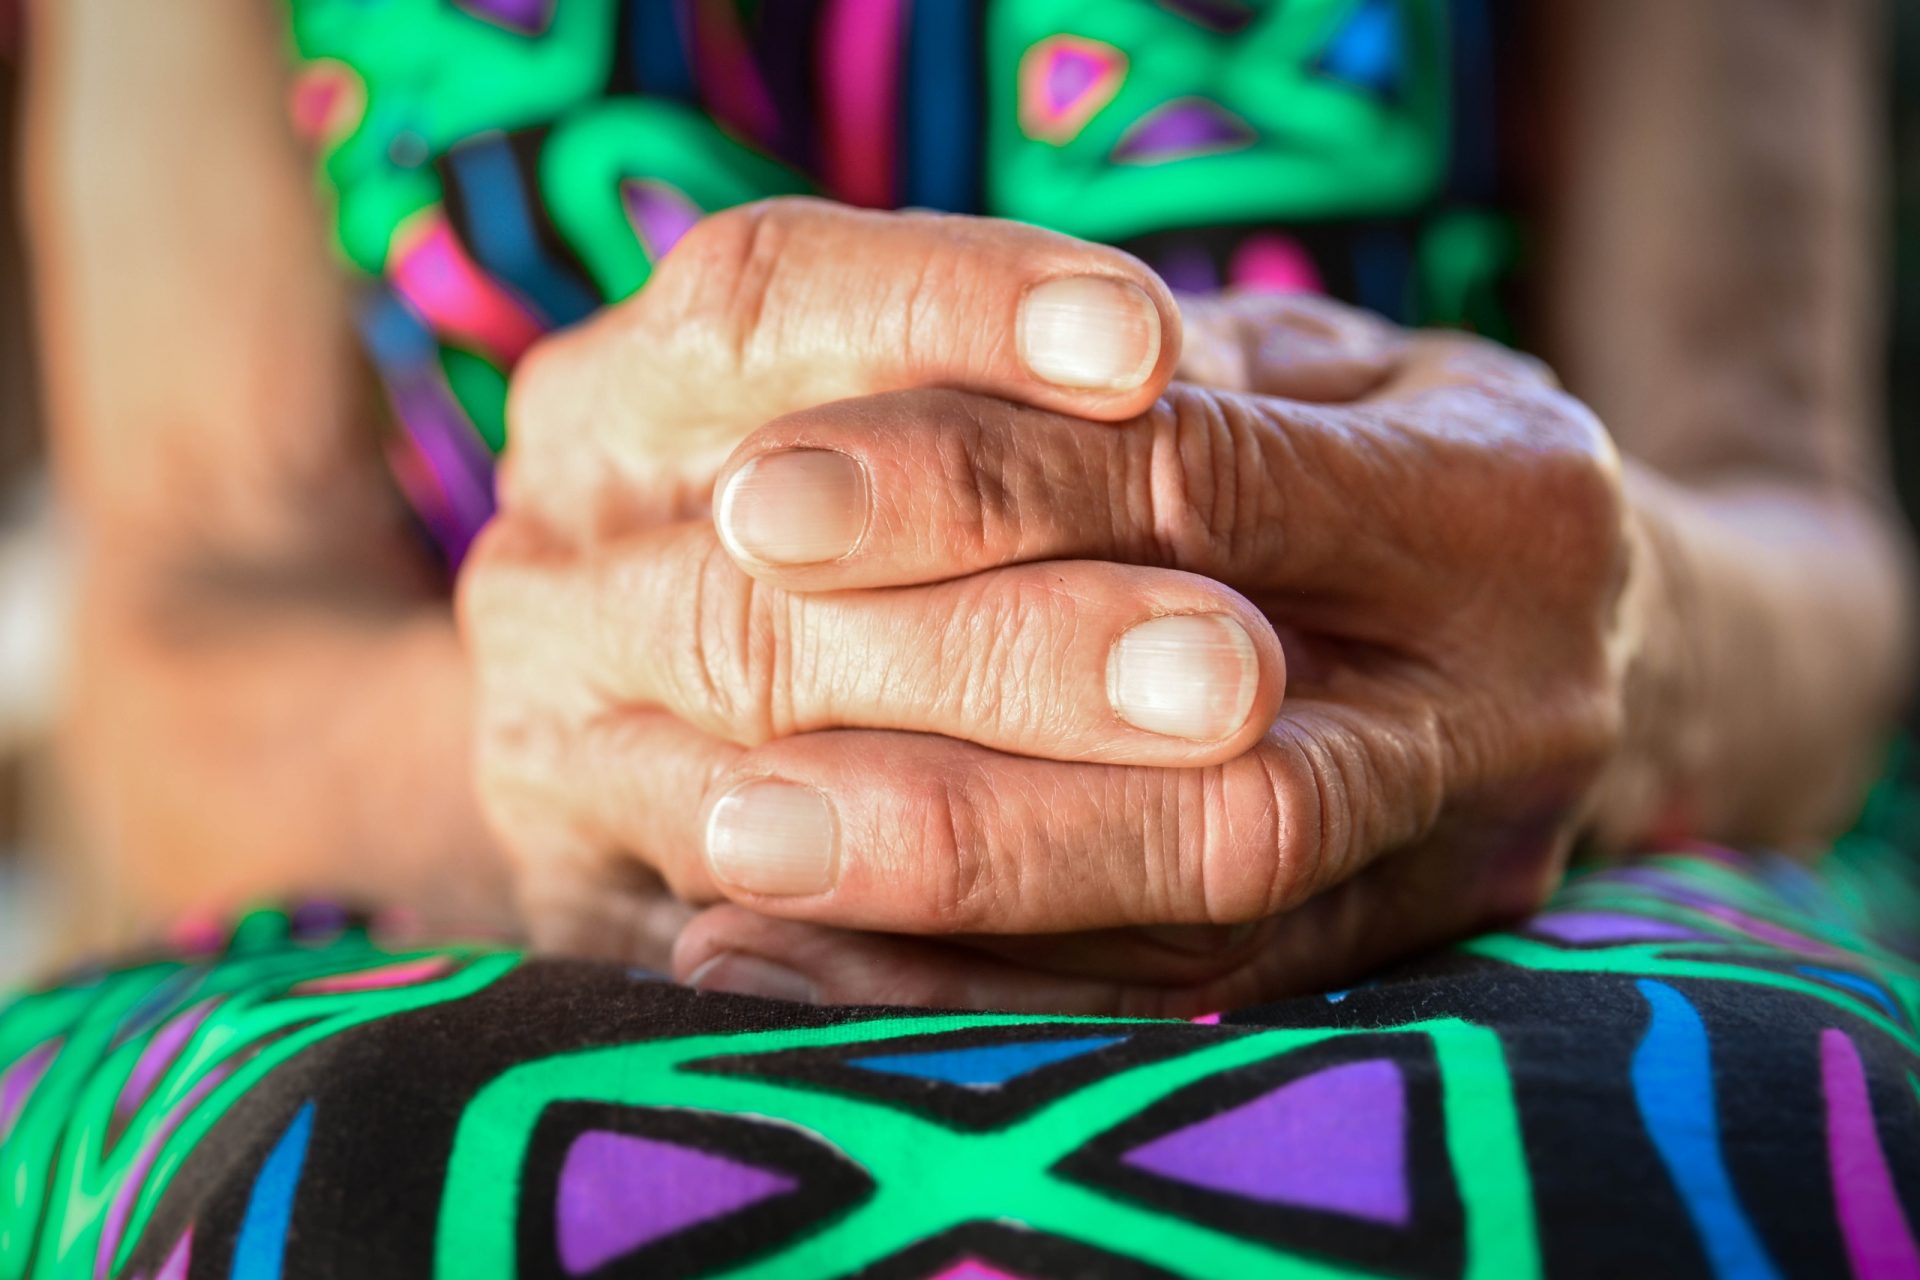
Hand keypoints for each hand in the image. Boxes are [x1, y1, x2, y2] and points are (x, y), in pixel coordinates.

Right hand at [461, 197, 1188, 962]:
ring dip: (988, 793)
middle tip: (1234, 663)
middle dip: (1011, 628)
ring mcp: (554, 751)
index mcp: (616, 396)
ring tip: (1208, 768)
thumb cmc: (848, 541)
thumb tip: (1170, 374)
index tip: (1148, 351)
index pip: (759, 302)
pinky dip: (926, 963)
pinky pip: (760, 964)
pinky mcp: (588, 914)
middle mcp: (556, 567)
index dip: (951, 315)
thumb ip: (1005, 405)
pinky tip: (1107, 953)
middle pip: (765, 582)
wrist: (635, 736)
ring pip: (763, 786)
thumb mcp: (901, 423)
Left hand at [656, 301, 1639, 1013]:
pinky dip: (991, 996)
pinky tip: (809, 972)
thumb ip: (1139, 386)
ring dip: (956, 931)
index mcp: (1504, 496)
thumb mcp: (1315, 361)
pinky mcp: (1412, 955)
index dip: (978, 494)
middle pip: (1224, 784)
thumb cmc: (1407, 443)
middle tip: (728, 793)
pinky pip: (1192, 1010)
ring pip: (1207, 932)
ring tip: (738, 899)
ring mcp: (1473, 857)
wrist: (1607, 619)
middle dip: (961, 795)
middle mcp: (1513, 703)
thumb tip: (860, 427)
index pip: (1204, 488)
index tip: (759, 503)